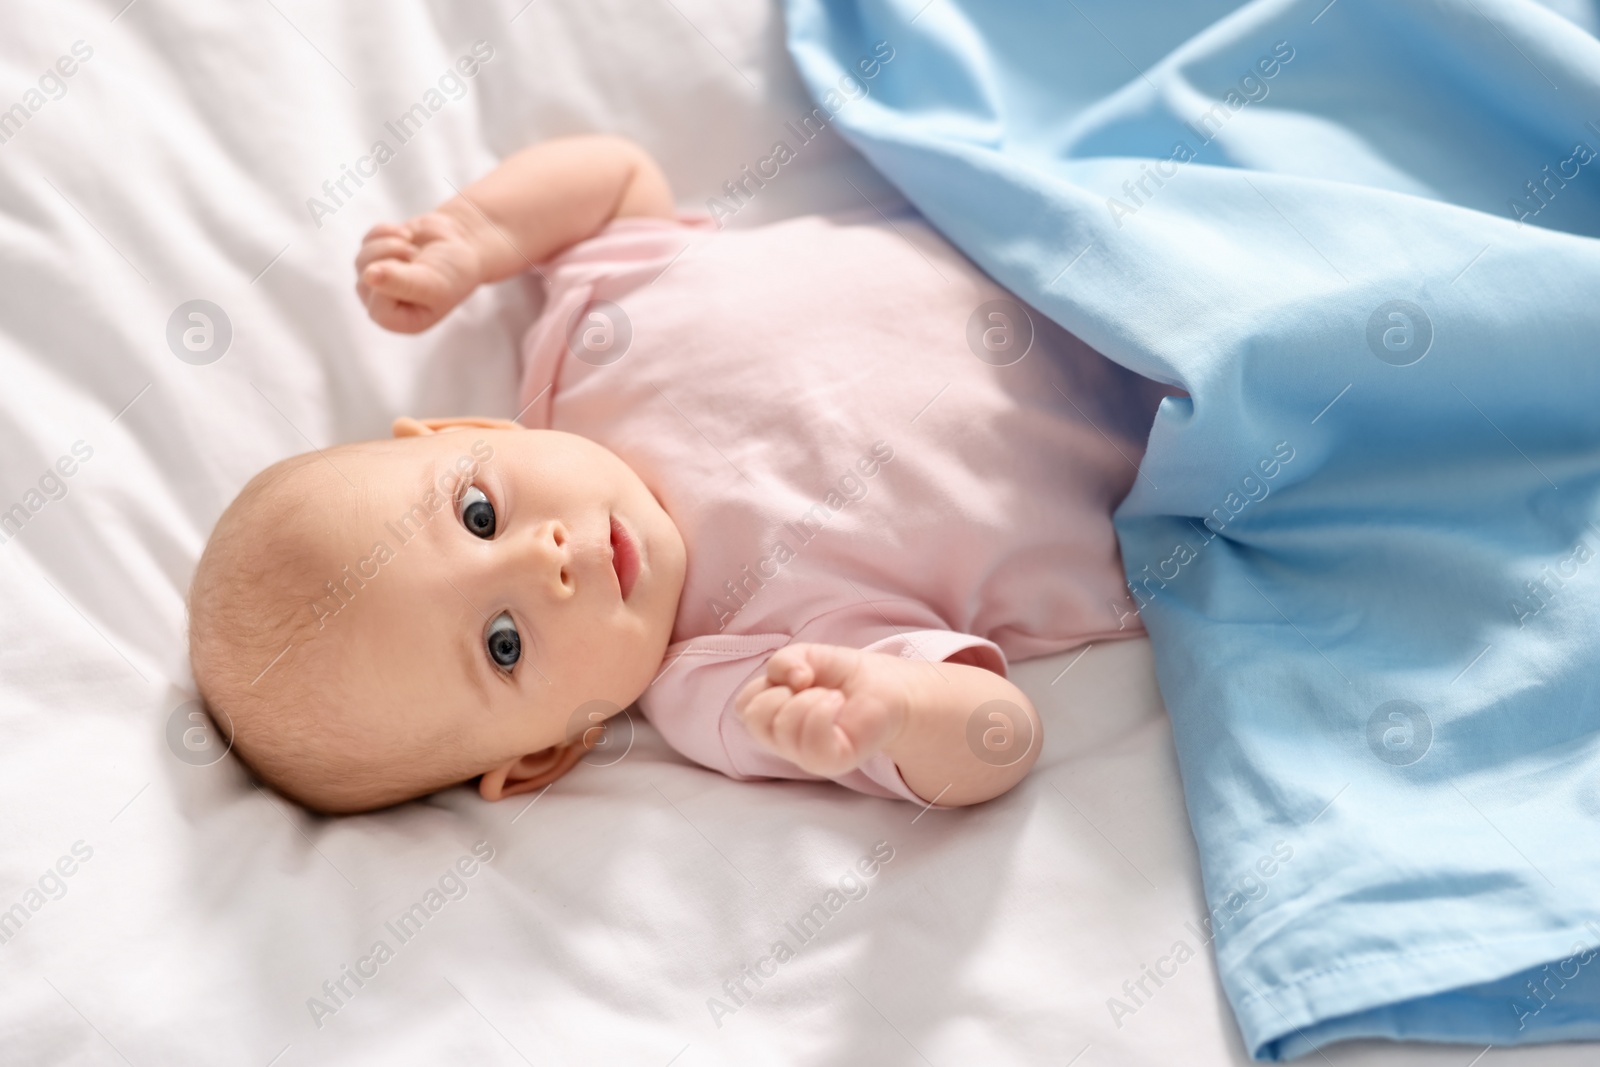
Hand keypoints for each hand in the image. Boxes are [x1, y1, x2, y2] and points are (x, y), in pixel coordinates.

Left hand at [355, 212, 483, 332]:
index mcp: (403, 320)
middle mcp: (386, 303)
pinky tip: (407, 236)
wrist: (462, 244)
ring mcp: (378, 279)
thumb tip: (369, 275)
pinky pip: (366, 240)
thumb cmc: (454, 271)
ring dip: (390, 245)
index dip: (391, 286)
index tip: (415, 270)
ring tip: (413, 248)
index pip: (378, 310)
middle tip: (417, 258)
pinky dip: (387, 232)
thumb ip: (402, 283)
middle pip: (364, 283)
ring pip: (362, 260)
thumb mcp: (433, 282)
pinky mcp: (375, 254)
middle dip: (391, 261)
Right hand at [734, 643, 912, 777]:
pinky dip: (824, 712)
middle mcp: (783, 740)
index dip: (768, 682)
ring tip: (832, 696)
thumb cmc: (845, 676)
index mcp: (772, 716)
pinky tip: (839, 705)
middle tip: (813, 688)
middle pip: (754, 718)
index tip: (800, 676)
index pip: (744, 705)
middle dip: (782, 692)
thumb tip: (794, 680)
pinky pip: (810, 741)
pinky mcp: (829, 762)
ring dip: (809, 700)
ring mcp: (804, 755)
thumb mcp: (807, 656)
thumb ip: (784, 660)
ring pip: (782, 728)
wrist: (888, 687)